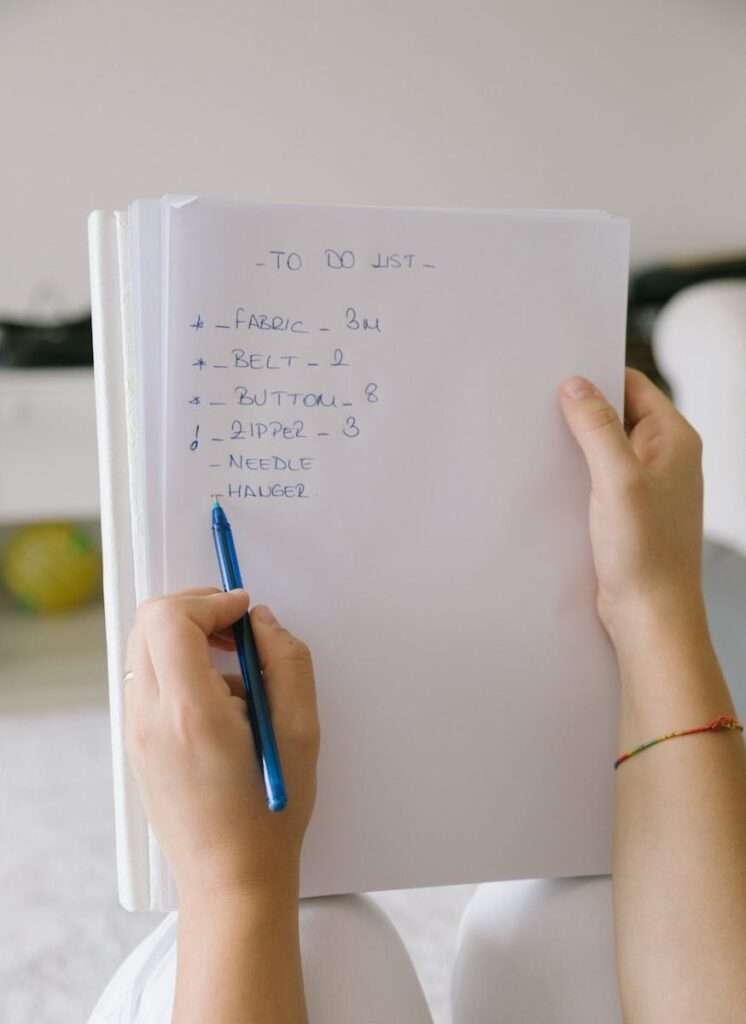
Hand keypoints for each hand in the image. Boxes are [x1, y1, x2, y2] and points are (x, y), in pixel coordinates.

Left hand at [123, 587, 318, 900]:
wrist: (230, 880)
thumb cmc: (269, 813)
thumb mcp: (300, 731)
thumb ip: (288, 661)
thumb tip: (262, 621)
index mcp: (189, 712)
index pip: (170, 618)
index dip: (209, 600)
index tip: (244, 614)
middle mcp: (150, 717)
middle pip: (149, 624)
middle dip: (195, 610)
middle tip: (237, 627)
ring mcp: (135, 731)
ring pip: (144, 648)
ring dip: (186, 637)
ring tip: (234, 666)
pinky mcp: (136, 743)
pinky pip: (148, 678)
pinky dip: (178, 666)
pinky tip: (220, 699)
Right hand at [558, 369, 704, 646]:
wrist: (650, 615)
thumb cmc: (647, 552)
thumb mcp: (617, 480)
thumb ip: (597, 428)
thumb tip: (575, 385)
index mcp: (674, 439)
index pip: (632, 385)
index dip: (596, 376)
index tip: (558, 374)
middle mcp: (664, 457)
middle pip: (616, 414)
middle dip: (580, 411)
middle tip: (540, 406)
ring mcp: (646, 484)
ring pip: (604, 447)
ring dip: (575, 445)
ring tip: (540, 442)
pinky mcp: (628, 509)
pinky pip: (598, 476)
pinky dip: (576, 473)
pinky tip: (551, 479)